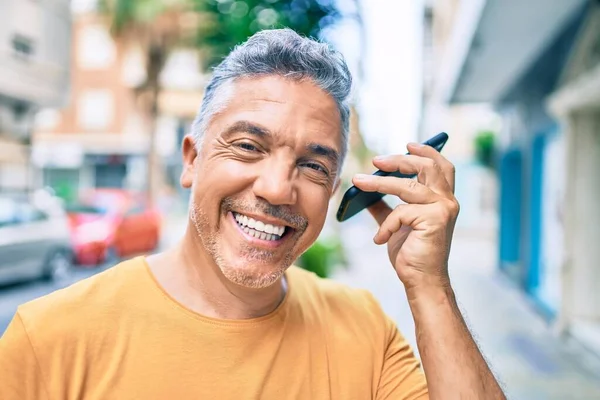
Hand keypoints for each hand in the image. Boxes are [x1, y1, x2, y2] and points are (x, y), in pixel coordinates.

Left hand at [352, 143, 458, 289]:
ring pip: (408, 186)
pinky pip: (401, 212)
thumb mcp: (396, 224)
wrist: (422, 281)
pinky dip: (386, 225)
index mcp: (443, 199)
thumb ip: (384, 206)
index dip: (427, 151)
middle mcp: (447, 201)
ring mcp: (443, 209)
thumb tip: (364, 193)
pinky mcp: (434, 220)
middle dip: (400, 160)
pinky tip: (379, 239)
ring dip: (379, 182)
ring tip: (358, 181)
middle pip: (427, 167)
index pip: (442, 166)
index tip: (407, 144)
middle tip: (375, 160)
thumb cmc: (412, 253)